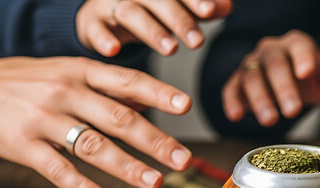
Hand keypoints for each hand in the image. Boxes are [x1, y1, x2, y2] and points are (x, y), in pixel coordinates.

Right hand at [0, 57, 192, 187]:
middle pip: (118, 118)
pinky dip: (81, 186)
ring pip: (92, 145)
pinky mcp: (22, 145)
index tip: (186, 105)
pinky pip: (57, 168)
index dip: (158, 93)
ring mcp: (43, 118)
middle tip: (183, 159)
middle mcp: (65, 92)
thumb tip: (151, 100)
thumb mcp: (69, 72)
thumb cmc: (30, 82)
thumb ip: (108, 87)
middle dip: (155, 140)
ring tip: (155, 181)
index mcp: (81, 72)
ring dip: (127, 166)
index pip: (127, 81)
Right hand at [77, 0, 232, 56]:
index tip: (210, 11)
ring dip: (152, 31)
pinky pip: (96, 29)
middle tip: (197, 42)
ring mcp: (110, 3)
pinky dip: (103, 39)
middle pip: (158, 0)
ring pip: (131, 13)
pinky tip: (113, 51)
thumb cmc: (150, 12)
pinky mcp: (92, 22)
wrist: (104, 14)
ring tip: (171, 49)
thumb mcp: (179, 9)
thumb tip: (227, 7)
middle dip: (179, 20)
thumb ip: (203, 8)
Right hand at [222, 30, 319, 126]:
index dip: (303, 58)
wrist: (284, 82)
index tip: (307, 73)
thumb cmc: (305, 78)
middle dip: (284, 88)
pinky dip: (232, 102)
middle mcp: (270, 51)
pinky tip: (237, 115)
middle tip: (293, 110)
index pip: (299, 45)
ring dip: (261, 100)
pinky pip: (231, 89)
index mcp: (295, 44)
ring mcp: (252, 65)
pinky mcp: (236, 82)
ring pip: (252, 77)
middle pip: (274, 64)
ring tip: (271, 120)